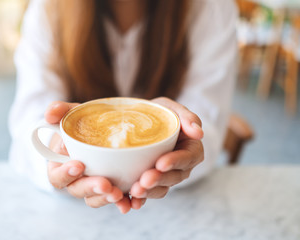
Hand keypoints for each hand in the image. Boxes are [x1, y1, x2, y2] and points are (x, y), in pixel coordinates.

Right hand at [45, 101, 123, 207]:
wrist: (103, 128)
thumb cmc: (81, 123)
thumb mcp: (71, 113)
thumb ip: (59, 111)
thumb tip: (50, 114)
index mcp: (60, 166)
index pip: (57, 176)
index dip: (65, 174)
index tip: (79, 165)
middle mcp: (76, 180)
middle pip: (79, 190)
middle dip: (91, 188)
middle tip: (106, 184)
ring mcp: (94, 185)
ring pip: (97, 198)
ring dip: (107, 199)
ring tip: (120, 194)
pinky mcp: (113, 187)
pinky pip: (117, 198)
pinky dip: (125, 201)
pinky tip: (133, 201)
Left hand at [115, 97, 203, 212]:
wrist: (140, 122)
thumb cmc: (158, 113)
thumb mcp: (171, 108)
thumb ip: (187, 116)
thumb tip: (199, 132)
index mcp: (191, 149)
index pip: (187, 157)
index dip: (175, 162)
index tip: (160, 163)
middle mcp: (181, 167)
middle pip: (174, 177)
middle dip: (159, 180)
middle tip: (144, 181)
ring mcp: (166, 177)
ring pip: (161, 188)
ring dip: (149, 193)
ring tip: (135, 191)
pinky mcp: (151, 183)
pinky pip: (147, 194)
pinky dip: (139, 200)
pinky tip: (129, 203)